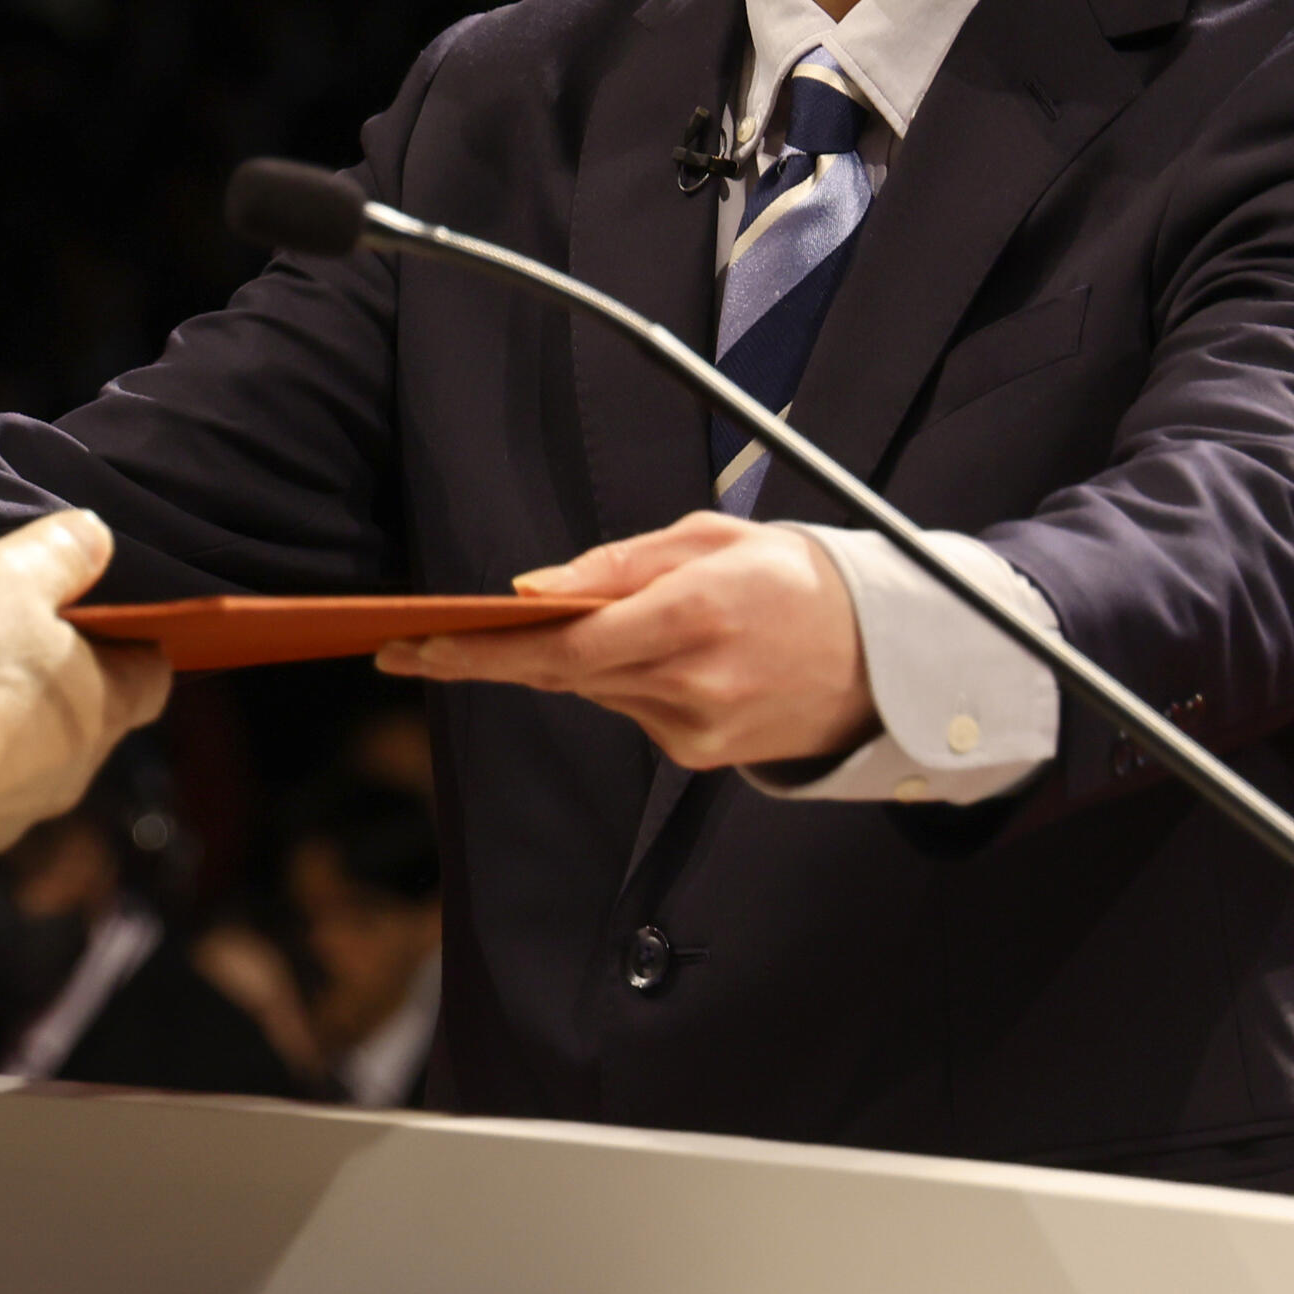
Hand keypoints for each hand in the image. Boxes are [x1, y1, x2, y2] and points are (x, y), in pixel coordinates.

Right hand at [0, 510, 169, 841]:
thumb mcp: (11, 577)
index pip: (149, 676)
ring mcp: (0, 800)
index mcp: (100, 705)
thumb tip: (94, 535)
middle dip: (14, 666)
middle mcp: (61, 765)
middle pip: (57, 707)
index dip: (132, 641)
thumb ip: (57, 552)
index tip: (100, 611)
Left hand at [383, 513, 874, 769]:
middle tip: (410, 648)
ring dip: (570, 659)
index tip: (421, 646)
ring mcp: (698, 728)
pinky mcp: (701, 755)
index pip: (566, 644)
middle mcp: (694, 681)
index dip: (485, 650)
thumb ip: (618, 564)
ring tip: (590, 621)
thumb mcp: (709, 539)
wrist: (883, 655)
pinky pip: (630, 711)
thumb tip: (535, 591)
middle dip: (484, 659)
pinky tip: (658, 653)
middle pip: (560, 676)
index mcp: (697, 613)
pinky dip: (622, 680)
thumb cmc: (791, 578)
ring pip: (593, 691)